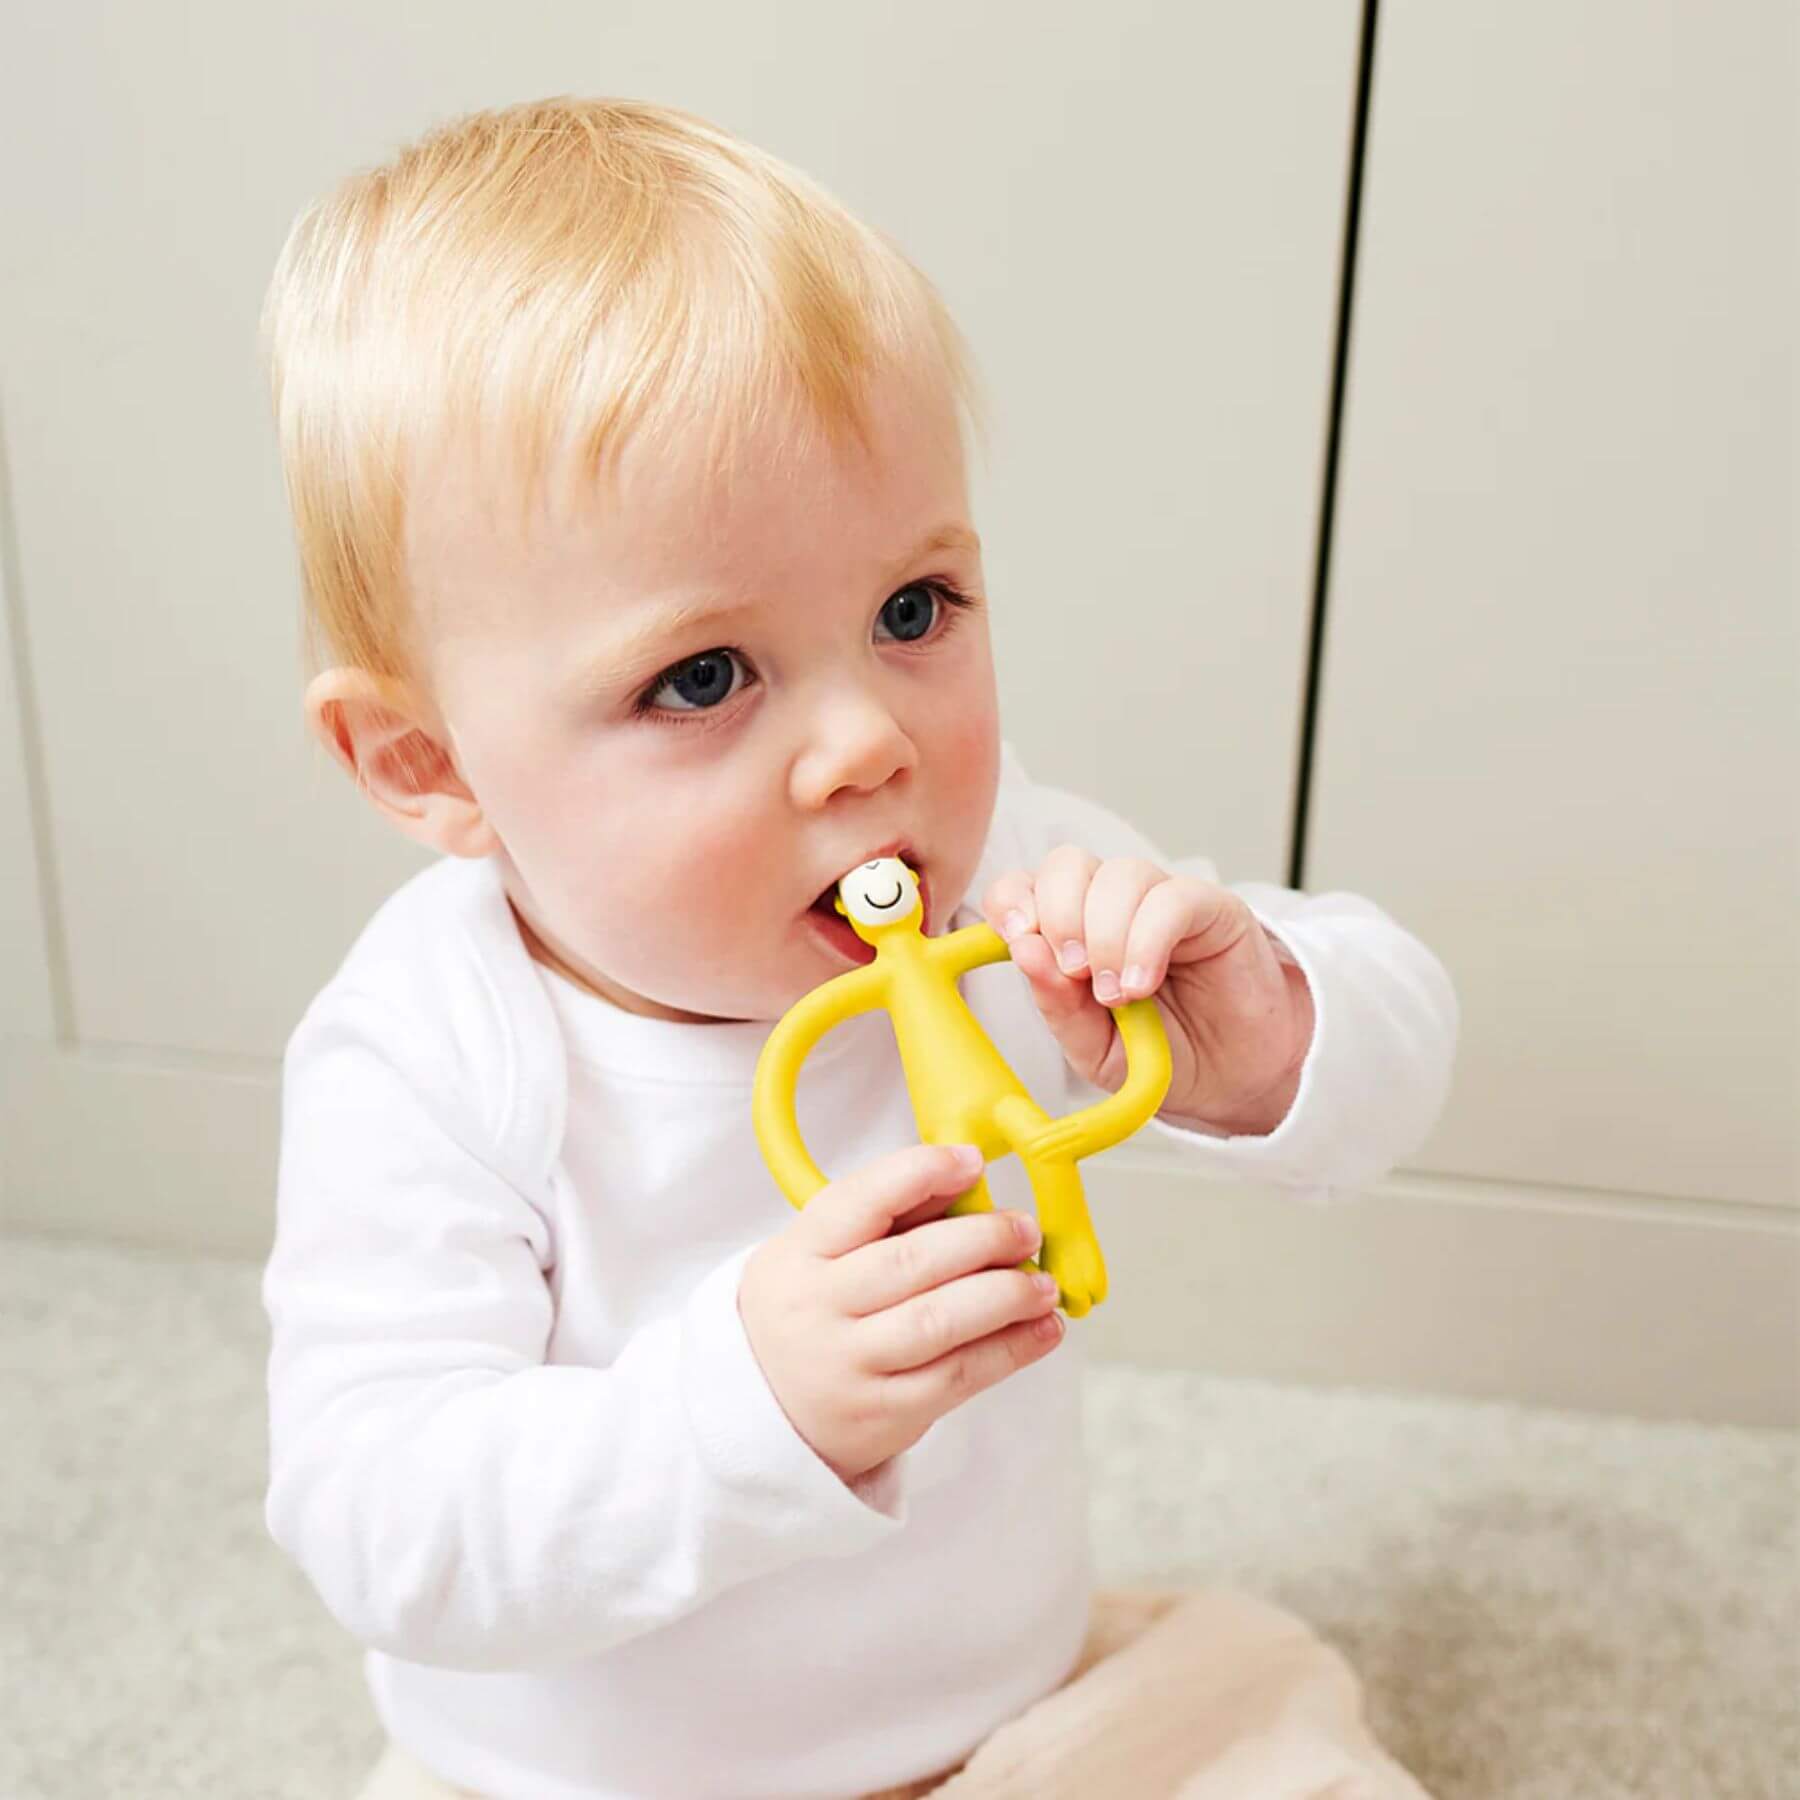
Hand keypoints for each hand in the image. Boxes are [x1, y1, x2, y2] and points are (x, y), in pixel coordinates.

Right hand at [738, 1143, 1064, 1483]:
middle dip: (981, 1239)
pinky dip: (1010, 1350)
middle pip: (910, 1263)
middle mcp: (819, 1308)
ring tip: (1042, 1283)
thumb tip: (966, 1176)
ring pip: (939, 1322)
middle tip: (1025, 1229)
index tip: (972, 1161)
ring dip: (1006, 1296)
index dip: (920, 1174)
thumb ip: (888, 1215)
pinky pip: (957, 1376)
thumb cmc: (810, 1312)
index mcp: (799, 1253)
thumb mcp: (820, 1253)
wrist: (764, 1410)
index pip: (858, 1201)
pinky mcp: (885, 1414)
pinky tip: (1041, 1329)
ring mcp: (850, 1365)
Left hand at [983, 849, 1315, 1135]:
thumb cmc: (1159, 1054)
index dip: (1011, 901)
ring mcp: (1161, 900)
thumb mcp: (1093, 1047)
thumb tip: (1023, 952)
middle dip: (1058, 916)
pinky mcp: (1212, 908)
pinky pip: (1171, 899)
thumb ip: (1057, 1006)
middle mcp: (1112, 904)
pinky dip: (1146, 941)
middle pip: (1066, 865)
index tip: (1018, 940)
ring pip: (1119, 876)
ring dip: (1105, 935)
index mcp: (1070, 929)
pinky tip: (1142, 984)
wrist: (1231, 1079)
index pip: (1023, 884)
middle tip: (1074, 974)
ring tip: (1117, 995)